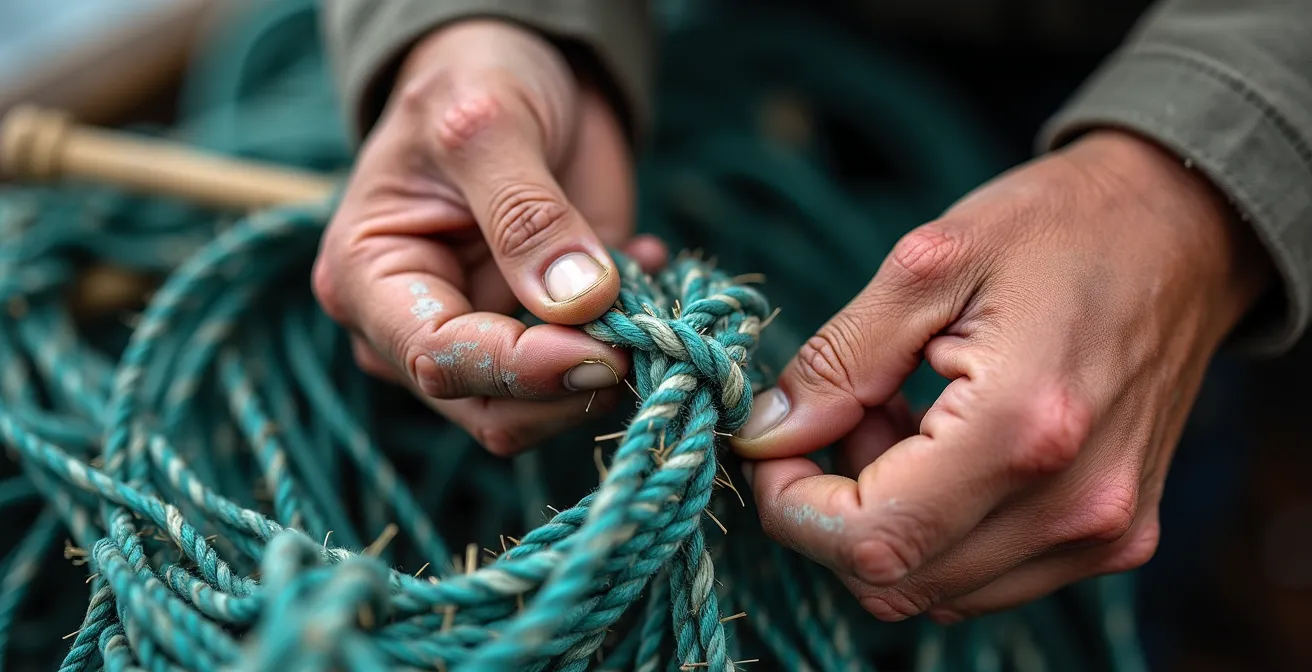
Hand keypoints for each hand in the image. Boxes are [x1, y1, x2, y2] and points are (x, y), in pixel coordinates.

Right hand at [313, 20, 663, 454]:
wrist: (520, 72)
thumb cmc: (476, 82)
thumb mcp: (489, 123)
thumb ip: (526, 212)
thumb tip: (577, 300)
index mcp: (369, 280)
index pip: (438, 359)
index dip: (522, 369)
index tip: (602, 351)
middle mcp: (414, 330)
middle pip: (491, 410)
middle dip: (571, 384)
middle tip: (642, 330)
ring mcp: (483, 342)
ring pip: (546, 411)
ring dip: (611, 361)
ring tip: (641, 272)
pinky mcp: (545, 338)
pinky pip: (595, 372)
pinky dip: (635, 331)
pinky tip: (644, 258)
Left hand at [729, 130, 1272, 621]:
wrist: (1184, 231)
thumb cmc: (1057, 227)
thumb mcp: (927, 261)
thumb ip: (839, 359)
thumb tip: (766, 437)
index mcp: (1024, 429)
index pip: (871, 542)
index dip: (794, 509)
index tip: (776, 445)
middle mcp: (1074, 506)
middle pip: (896, 582)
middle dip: (835, 511)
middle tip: (850, 412)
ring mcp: (1102, 533)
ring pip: (935, 590)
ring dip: (886, 521)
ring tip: (903, 418)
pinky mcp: (1114, 539)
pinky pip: (984, 576)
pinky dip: (937, 530)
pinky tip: (943, 446)